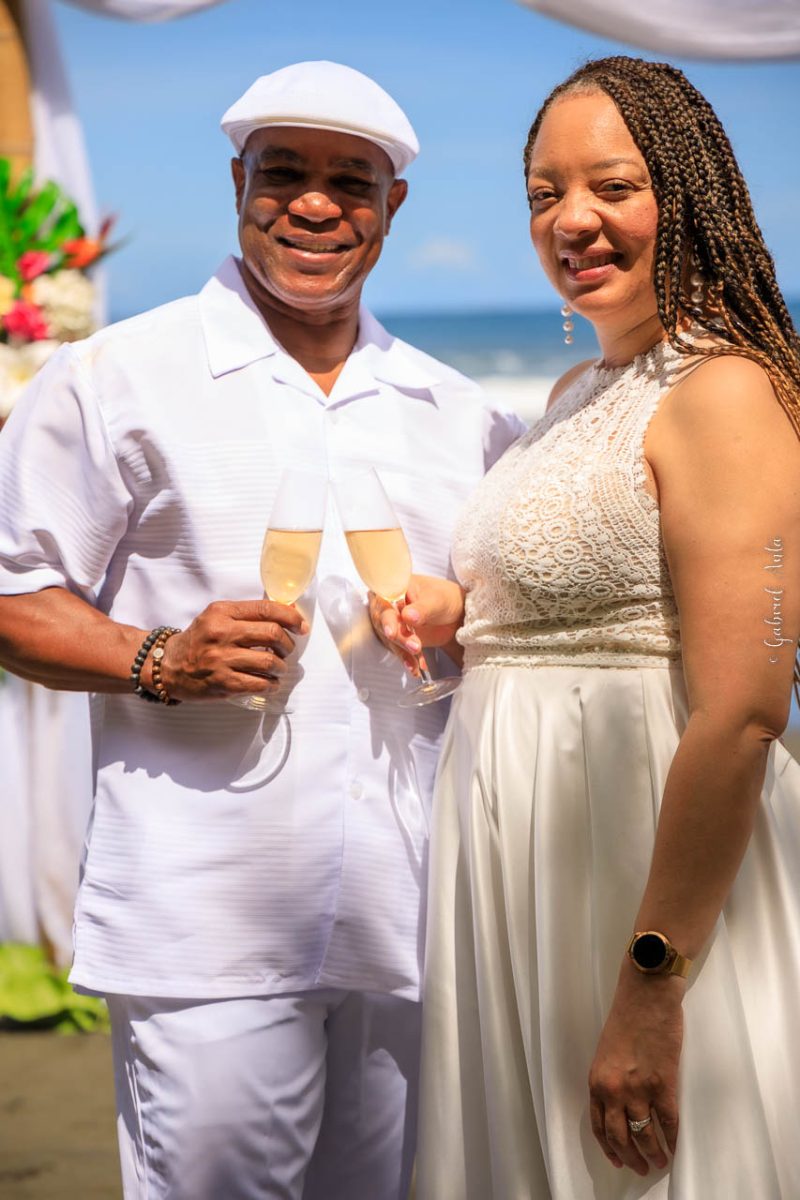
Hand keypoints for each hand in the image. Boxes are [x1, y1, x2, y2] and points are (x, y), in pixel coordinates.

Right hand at [147, 599, 307, 700]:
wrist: (168, 666)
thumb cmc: (197, 641)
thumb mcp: (216, 617)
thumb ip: (245, 614)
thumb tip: (285, 613)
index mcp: (222, 612)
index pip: (266, 609)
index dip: (290, 617)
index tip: (300, 626)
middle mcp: (222, 634)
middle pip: (272, 634)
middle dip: (287, 644)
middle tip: (287, 650)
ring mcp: (222, 660)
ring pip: (269, 662)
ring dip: (280, 667)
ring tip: (277, 668)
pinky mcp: (223, 683)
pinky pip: (259, 684)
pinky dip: (271, 684)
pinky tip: (269, 683)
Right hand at [369, 575, 464, 676]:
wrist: (457, 615)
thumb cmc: (446, 599)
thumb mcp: (438, 600)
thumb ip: (422, 608)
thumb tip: (407, 616)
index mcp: (395, 588)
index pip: (383, 601)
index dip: (385, 617)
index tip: (391, 632)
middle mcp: (390, 605)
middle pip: (384, 622)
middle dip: (398, 637)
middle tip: (415, 646)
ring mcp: (394, 623)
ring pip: (391, 638)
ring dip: (403, 651)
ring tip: (416, 661)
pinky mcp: (401, 638)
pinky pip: (400, 650)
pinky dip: (408, 660)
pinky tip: (416, 668)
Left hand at [588, 964, 683, 1175]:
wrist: (646, 995)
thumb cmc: (626, 1017)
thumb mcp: (606, 1051)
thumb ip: (609, 1078)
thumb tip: (619, 1103)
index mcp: (597, 1081)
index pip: (598, 1126)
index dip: (609, 1147)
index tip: (618, 1160)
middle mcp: (614, 1090)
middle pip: (620, 1137)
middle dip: (631, 1158)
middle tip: (641, 1168)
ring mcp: (639, 1090)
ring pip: (645, 1135)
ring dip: (653, 1154)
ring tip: (660, 1162)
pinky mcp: (664, 1085)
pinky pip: (669, 1123)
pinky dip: (673, 1140)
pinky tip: (676, 1147)